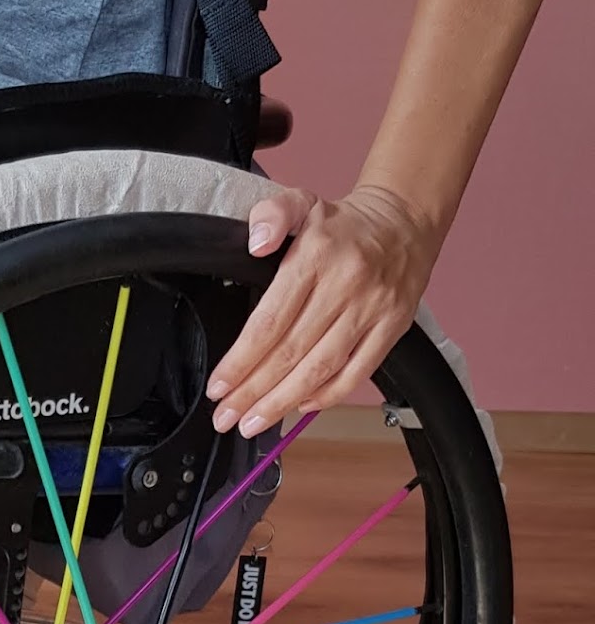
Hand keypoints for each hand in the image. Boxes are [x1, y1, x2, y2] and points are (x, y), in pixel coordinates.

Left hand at [207, 186, 446, 437]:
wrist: (405, 221)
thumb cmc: (341, 222)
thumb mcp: (300, 202)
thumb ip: (270, 216)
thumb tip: (255, 244)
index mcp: (315, 258)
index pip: (270, 321)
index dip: (241, 360)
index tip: (219, 386)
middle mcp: (345, 287)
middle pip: (291, 352)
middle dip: (253, 391)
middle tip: (226, 416)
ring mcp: (372, 311)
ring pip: (321, 369)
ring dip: (283, 402)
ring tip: (253, 422)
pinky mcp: (392, 329)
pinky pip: (357, 373)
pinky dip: (326, 396)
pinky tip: (299, 406)